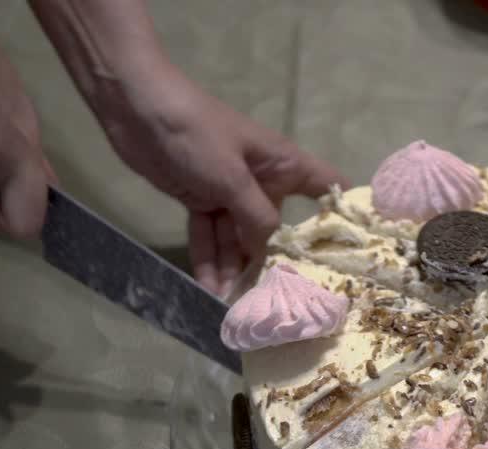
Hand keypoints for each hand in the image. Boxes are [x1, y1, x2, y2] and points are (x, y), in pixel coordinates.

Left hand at [95, 63, 347, 295]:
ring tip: (233, 303)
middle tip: (276, 299)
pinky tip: (209, 286)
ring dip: (234, 267)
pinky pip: (210, 234)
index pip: (327, 186)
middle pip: (277, 228)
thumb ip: (257, 219)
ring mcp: (229, 192)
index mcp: (283, 165)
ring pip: (239, 237)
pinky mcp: (200, 199)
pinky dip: (208, 258)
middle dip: (274, 261)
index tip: (351, 251)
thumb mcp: (232, 178)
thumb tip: (272, 253)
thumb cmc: (196, 134)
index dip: (343, 213)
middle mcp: (262, 181)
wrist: (136, 107)